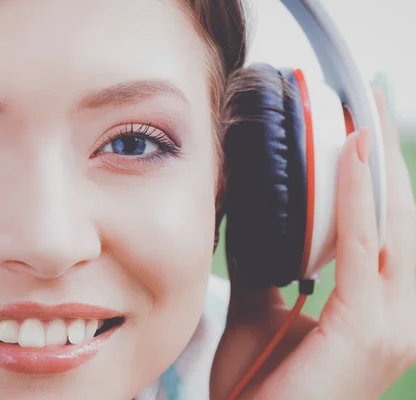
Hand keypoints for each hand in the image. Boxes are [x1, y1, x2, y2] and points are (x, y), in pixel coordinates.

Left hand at [210, 87, 415, 399]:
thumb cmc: (259, 383)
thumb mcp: (260, 310)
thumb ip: (268, 266)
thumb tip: (260, 223)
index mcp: (374, 307)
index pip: (383, 225)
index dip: (377, 172)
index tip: (362, 122)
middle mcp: (396, 313)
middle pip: (398, 214)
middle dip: (386, 152)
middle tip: (371, 97)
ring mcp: (390, 324)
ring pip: (393, 223)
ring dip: (378, 162)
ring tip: (365, 109)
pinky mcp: (369, 331)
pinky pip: (365, 247)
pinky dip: (359, 197)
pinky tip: (353, 152)